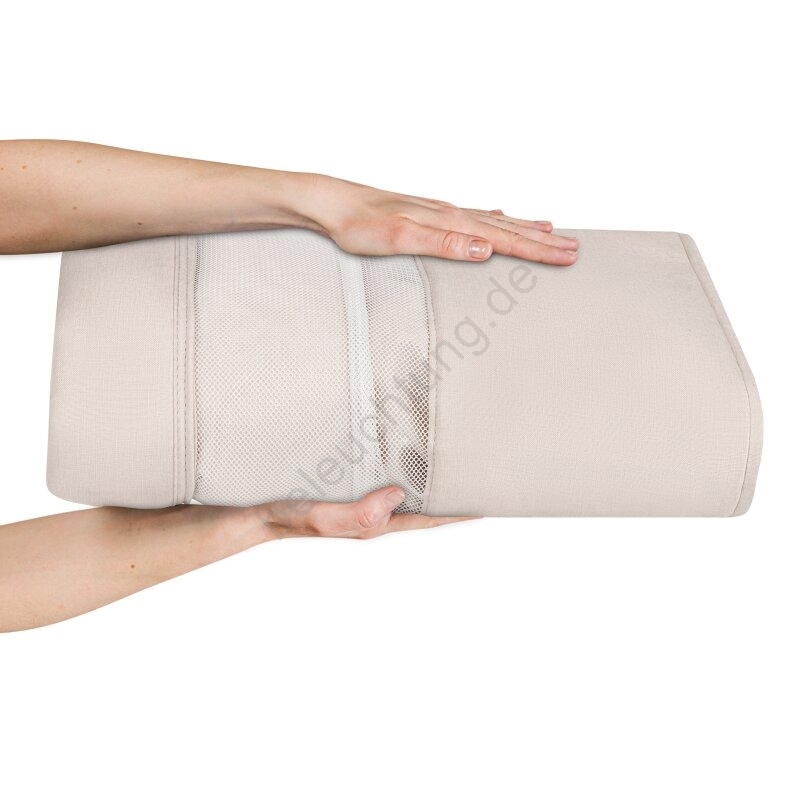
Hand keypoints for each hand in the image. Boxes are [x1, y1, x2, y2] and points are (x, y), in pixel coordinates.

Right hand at [245, 486, 477, 540]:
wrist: (262, 515)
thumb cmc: (292, 518)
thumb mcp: (326, 517)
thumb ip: (361, 512)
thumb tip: (399, 495)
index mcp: (374, 524)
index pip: (423, 520)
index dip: (452, 515)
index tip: (481, 508)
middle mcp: (373, 515)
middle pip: (418, 507)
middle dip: (444, 498)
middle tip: (471, 483)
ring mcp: (361, 504)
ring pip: (402, 494)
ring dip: (424, 484)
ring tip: (447, 471)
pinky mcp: (349, 491)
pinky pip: (381, 482)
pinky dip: (398, 472)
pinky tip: (402, 461)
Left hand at [300, 173, 579, 265]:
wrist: (332, 203)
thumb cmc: (360, 224)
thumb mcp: (402, 238)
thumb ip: (446, 243)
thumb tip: (486, 248)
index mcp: (451, 220)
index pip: (505, 238)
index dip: (539, 250)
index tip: (569, 256)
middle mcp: (452, 212)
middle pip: (508, 227)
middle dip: (543, 240)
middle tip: (574, 248)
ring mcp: (443, 211)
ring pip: (495, 219)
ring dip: (524, 227)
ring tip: (550, 229)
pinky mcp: (430, 213)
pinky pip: (475, 216)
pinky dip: (495, 218)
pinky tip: (496, 215)